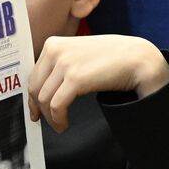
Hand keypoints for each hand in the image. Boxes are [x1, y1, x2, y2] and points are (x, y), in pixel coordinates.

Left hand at [28, 34, 168, 132]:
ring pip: (44, 99)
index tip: (35, 109)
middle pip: (35, 87)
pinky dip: (58, 119)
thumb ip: (61, 65)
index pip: (34, 75)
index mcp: (53, 44)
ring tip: (60, 125)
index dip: (32, 96)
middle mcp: (55, 51)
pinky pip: (56, 106)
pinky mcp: (75, 79)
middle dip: (39, 108)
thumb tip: (46, 88)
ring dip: (50, 117)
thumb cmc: (112, 57)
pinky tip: (64, 124)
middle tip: (45, 121)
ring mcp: (65, 64)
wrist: (136, 58)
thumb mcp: (79, 54)